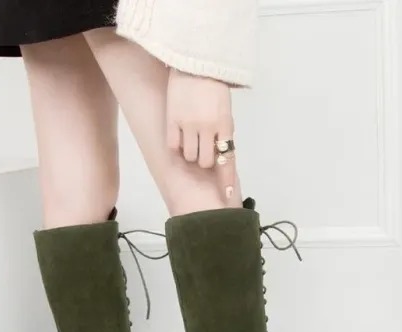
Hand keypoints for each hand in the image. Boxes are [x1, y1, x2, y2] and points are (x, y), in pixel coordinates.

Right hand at [166, 68, 237, 202]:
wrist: (194, 65)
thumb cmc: (213, 89)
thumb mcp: (225, 112)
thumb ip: (223, 134)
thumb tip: (221, 158)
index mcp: (225, 126)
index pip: (227, 160)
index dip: (227, 180)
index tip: (227, 197)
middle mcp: (208, 128)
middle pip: (206, 162)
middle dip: (205, 158)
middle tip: (202, 145)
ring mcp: (189, 125)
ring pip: (190, 156)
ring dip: (191, 152)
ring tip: (190, 136)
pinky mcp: (173, 121)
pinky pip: (174, 147)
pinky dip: (177, 145)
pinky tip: (179, 134)